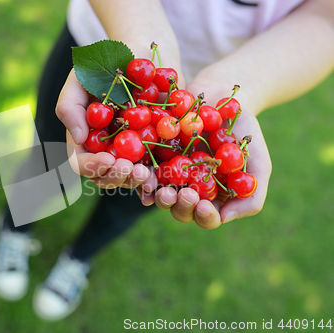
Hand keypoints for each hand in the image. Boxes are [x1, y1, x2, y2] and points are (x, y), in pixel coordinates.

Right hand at [57, 69, 150, 188]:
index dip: (92, 166)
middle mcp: (106, 150)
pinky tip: (158, 177)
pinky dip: (155, 177)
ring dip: (135, 181)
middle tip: (129, 168)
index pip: (82, 163)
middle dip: (115, 177)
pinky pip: (154, 170)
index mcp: (86, 138)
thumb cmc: (104, 65)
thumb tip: (79, 138)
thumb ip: (70, 106)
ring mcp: (131, 152)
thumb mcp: (79, 79)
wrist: (141, 55)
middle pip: (105, 177)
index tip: (107, 159)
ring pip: (129, 178)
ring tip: (144, 173)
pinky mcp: (155, 148)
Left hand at [138, 85, 271, 228]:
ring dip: (159, 195)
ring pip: (159, 195)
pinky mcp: (152, 158)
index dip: (205, 217)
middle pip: (181, 210)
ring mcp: (168, 175)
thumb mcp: (258, 160)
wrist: (220, 97)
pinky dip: (142, 176)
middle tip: (183, 194)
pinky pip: (144, 171)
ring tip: (164, 187)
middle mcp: (188, 191)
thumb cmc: (242, 131)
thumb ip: (252, 194)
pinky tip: (143, 174)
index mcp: (213, 198)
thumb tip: (225, 217)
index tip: (203, 205)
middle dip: (181, 206)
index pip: (207, 218)